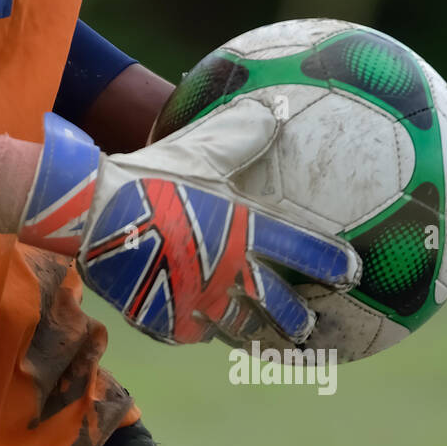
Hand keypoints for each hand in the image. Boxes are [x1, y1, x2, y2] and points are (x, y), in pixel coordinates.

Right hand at [19, 100, 360, 345]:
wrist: (93, 214)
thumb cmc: (151, 176)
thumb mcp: (198, 148)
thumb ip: (242, 133)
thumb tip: (281, 105)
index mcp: (246, 233)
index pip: (306, 255)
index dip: (334, 266)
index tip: (353, 273)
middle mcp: (231, 274)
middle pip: (280, 310)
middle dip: (299, 322)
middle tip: (309, 325)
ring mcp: (199, 304)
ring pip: (238, 330)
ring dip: (253, 335)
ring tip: (261, 340)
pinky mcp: (166, 323)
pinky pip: (191, 333)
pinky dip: (199, 332)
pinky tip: (201, 331)